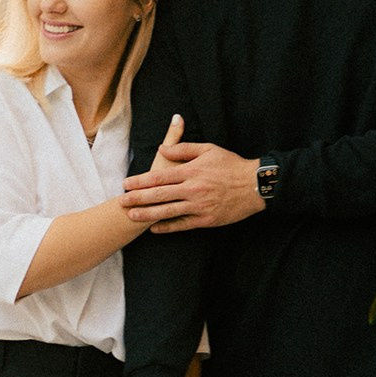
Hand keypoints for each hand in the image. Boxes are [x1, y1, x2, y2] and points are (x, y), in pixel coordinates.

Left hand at [122, 134, 264, 232]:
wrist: (254, 185)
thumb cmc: (231, 165)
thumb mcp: (209, 149)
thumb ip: (183, 148)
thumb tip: (162, 148)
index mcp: (191, 171)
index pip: (159, 177)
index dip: (140, 181)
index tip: (126, 184)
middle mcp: (192, 189)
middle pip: (158, 195)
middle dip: (137, 199)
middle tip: (121, 202)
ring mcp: (199, 206)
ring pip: (167, 211)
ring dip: (147, 214)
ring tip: (131, 216)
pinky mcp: (206, 219)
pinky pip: (182, 225)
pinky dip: (167, 227)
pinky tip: (154, 228)